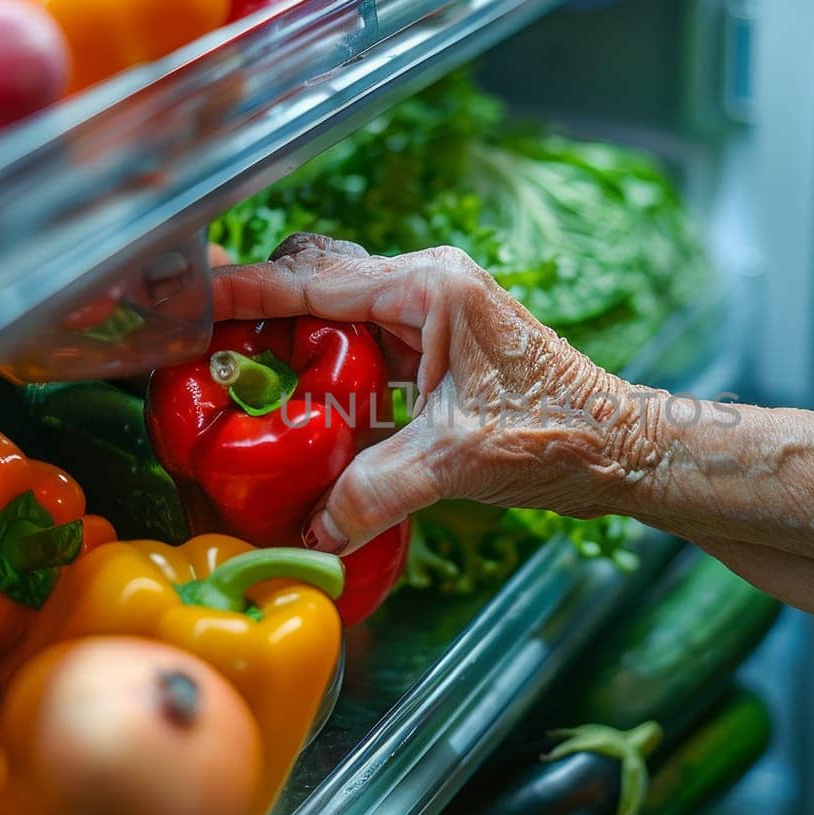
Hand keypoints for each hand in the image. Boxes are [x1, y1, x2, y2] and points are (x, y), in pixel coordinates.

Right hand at [212, 235, 634, 553]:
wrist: (624, 450)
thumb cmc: (561, 435)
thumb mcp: (456, 461)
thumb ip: (373, 491)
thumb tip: (311, 533)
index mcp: (431, 288)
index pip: (314, 282)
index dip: (244, 293)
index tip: (189, 305)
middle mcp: (427, 287)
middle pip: (318, 281)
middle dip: (260, 310)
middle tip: (204, 348)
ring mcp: (432, 315)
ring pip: (337, 313)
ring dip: (291, 343)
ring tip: (235, 379)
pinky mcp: (437, 349)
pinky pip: (362, 348)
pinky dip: (325, 373)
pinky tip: (296, 411)